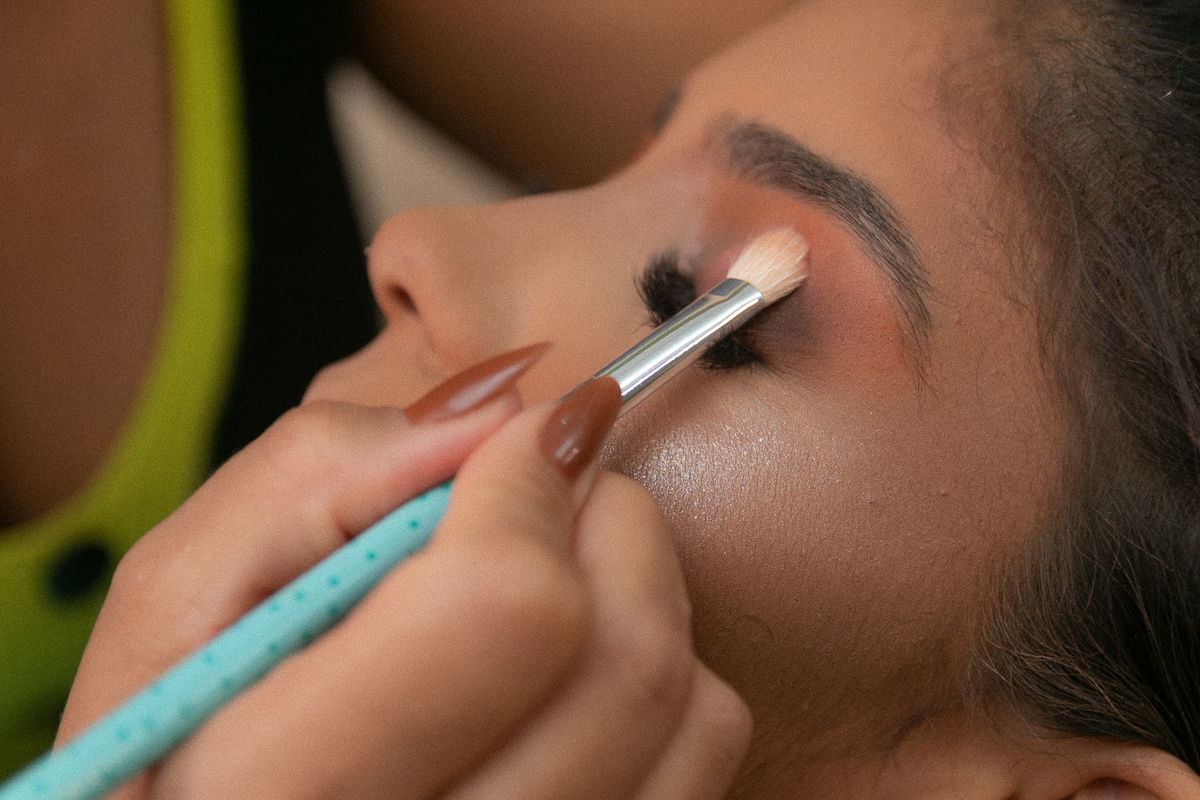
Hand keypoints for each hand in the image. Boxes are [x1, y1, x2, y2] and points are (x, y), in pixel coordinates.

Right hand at [58, 375, 749, 798]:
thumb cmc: (182, 727)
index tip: (523, 441)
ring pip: (687, 707)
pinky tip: (574, 666)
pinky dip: (668, 676)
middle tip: (549, 491)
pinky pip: (707, 753)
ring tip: (552, 576)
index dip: (527, 487)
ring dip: (640, 591)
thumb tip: (503, 409)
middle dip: (605, 522)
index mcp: (276, 789)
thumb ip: (316, 473)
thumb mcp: (188, 594)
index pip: (503, 606)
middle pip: (625, 658)